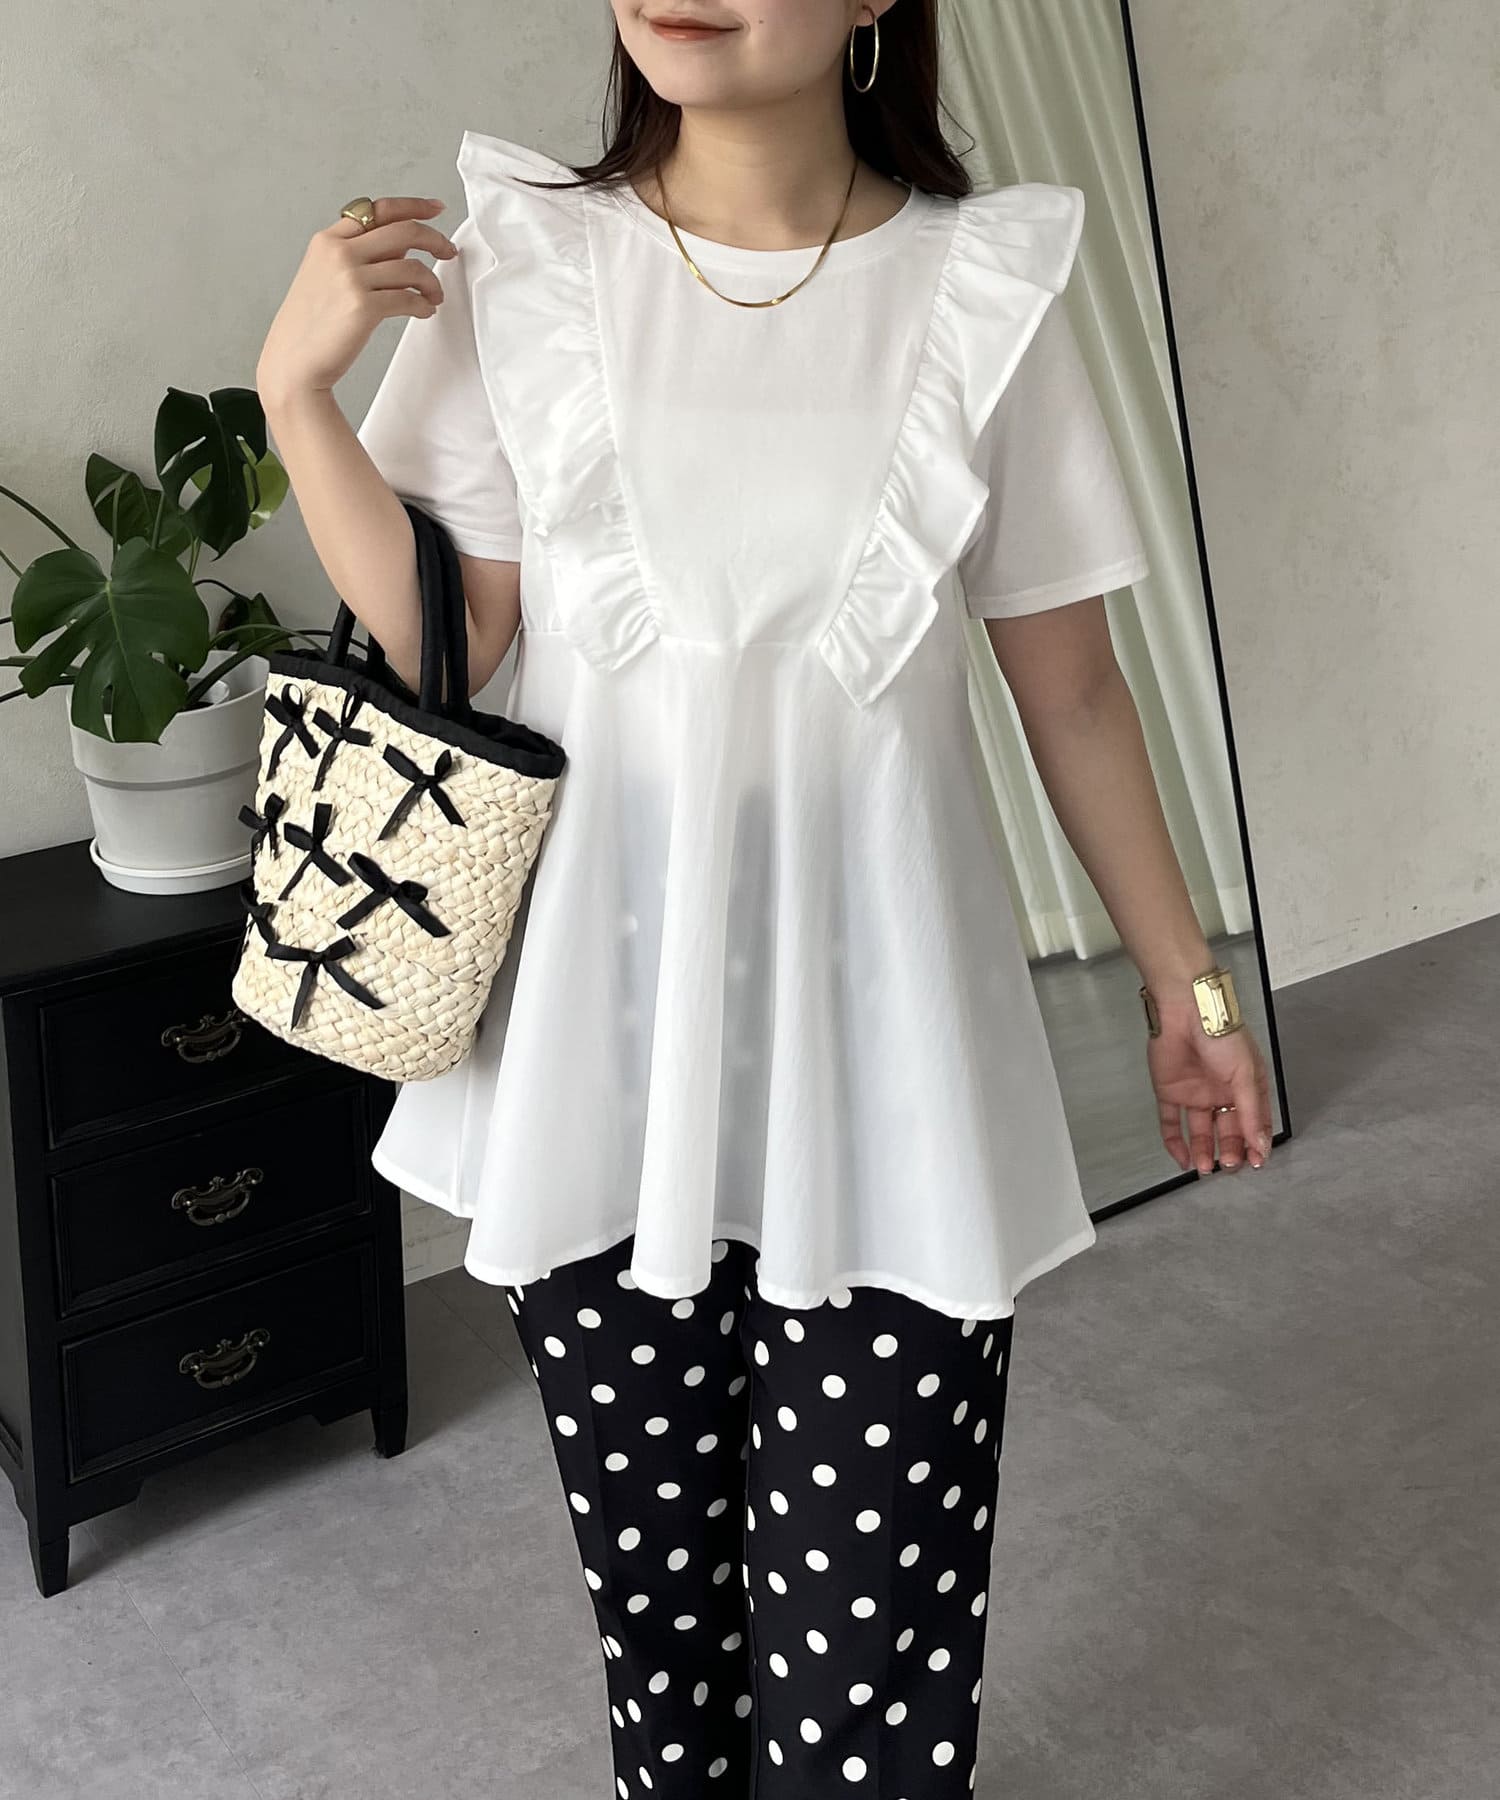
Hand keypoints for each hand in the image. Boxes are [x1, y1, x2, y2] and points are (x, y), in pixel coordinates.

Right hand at [255, 196, 457, 407]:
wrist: (294, 362)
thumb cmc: (311, 326)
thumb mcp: (324, 276)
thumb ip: (358, 256)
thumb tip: (401, 248)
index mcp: (328, 240)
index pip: (378, 210)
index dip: (413, 207)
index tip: (435, 209)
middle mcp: (338, 253)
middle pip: (403, 231)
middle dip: (435, 239)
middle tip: (448, 251)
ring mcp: (350, 278)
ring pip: (412, 267)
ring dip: (432, 282)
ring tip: (434, 296)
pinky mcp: (363, 306)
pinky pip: (409, 298)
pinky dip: (424, 305)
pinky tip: (425, 310)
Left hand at [1145, 1001, 1274, 1173]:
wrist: (1186, 1011)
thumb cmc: (1221, 1033)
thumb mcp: (1246, 1074)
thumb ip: (1252, 1111)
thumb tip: (1261, 1142)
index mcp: (1245, 1085)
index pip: (1254, 1122)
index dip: (1256, 1143)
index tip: (1257, 1161)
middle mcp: (1221, 1092)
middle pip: (1227, 1130)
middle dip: (1230, 1150)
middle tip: (1230, 1165)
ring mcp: (1195, 1093)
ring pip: (1200, 1131)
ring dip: (1204, 1151)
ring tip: (1206, 1167)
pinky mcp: (1170, 1092)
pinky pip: (1171, 1122)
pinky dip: (1175, 1142)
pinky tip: (1182, 1158)